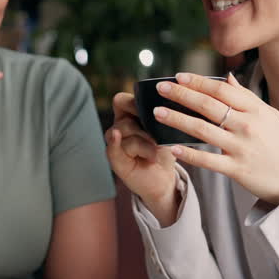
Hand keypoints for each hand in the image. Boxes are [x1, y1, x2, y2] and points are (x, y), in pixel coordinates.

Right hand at [104, 91, 180, 225]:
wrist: (164, 178)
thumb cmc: (164, 151)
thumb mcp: (165, 130)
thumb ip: (159, 117)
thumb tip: (162, 107)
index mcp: (129, 116)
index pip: (121, 100)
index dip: (133, 102)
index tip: (153, 109)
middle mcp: (119, 127)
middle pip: (125, 115)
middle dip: (144, 124)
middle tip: (157, 137)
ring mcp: (115, 143)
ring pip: (124, 130)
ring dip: (145, 141)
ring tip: (155, 152)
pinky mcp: (115, 159)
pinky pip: (113, 147)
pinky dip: (116, 141)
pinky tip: (118, 137)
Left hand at [151, 72, 278, 206]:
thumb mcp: (270, 116)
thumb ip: (246, 98)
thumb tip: (227, 78)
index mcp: (256, 110)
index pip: (222, 90)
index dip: (198, 82)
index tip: (178, 76)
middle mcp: (248, 126)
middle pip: (209, 106)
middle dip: (182, 95)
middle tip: (161, 88)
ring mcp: (241, 148)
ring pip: (203, 130)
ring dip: (178, 120)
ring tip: (158, 112)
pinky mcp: (236, 169)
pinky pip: (208, 160)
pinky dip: (189, 153)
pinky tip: (172, 147)